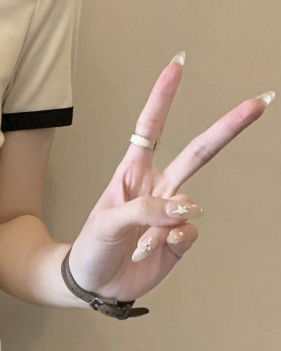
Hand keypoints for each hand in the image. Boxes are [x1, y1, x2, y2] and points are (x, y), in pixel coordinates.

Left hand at [68, 52, 273, 302]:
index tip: (177, 65)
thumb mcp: (106, 224)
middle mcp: (156, 188)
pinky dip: (173, 241)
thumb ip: (143, 211)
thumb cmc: (92, 247)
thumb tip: (185, 207)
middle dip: (227, 128)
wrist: (93, 285)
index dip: (163, 98)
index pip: (150, 129)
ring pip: (193, 204)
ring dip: (165, 226)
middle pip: (198, 153)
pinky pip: (190, 232)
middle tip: (259, 102)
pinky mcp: (180, 239)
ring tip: (138, 244)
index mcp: (132, 174)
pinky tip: (152, 251)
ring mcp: (171, 214)